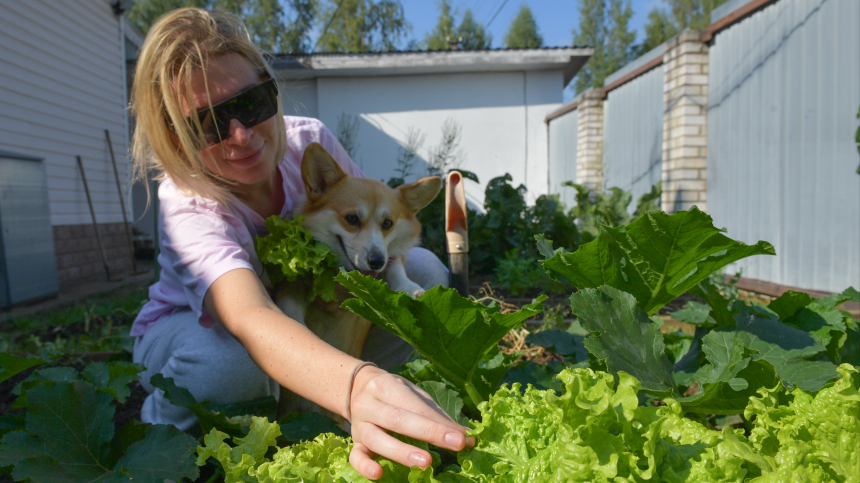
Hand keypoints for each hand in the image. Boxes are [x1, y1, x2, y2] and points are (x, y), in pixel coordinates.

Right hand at [346, 366, 475, 479]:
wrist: (357, 389)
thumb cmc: (394, 394)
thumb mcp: (414, 395)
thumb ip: (436, 415)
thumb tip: (466, 436)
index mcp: (386, 386)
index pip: (416, 406)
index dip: (440, 423)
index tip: (464, 437)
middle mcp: (369, 404)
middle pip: (398, 419)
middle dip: (429, 432)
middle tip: (456, 444)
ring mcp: (359, 425)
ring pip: (377, 439)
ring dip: (403, 452)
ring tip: (426, 462)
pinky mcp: (354, 443)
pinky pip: (355, 456)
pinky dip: (365, 466)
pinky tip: (378, 474)